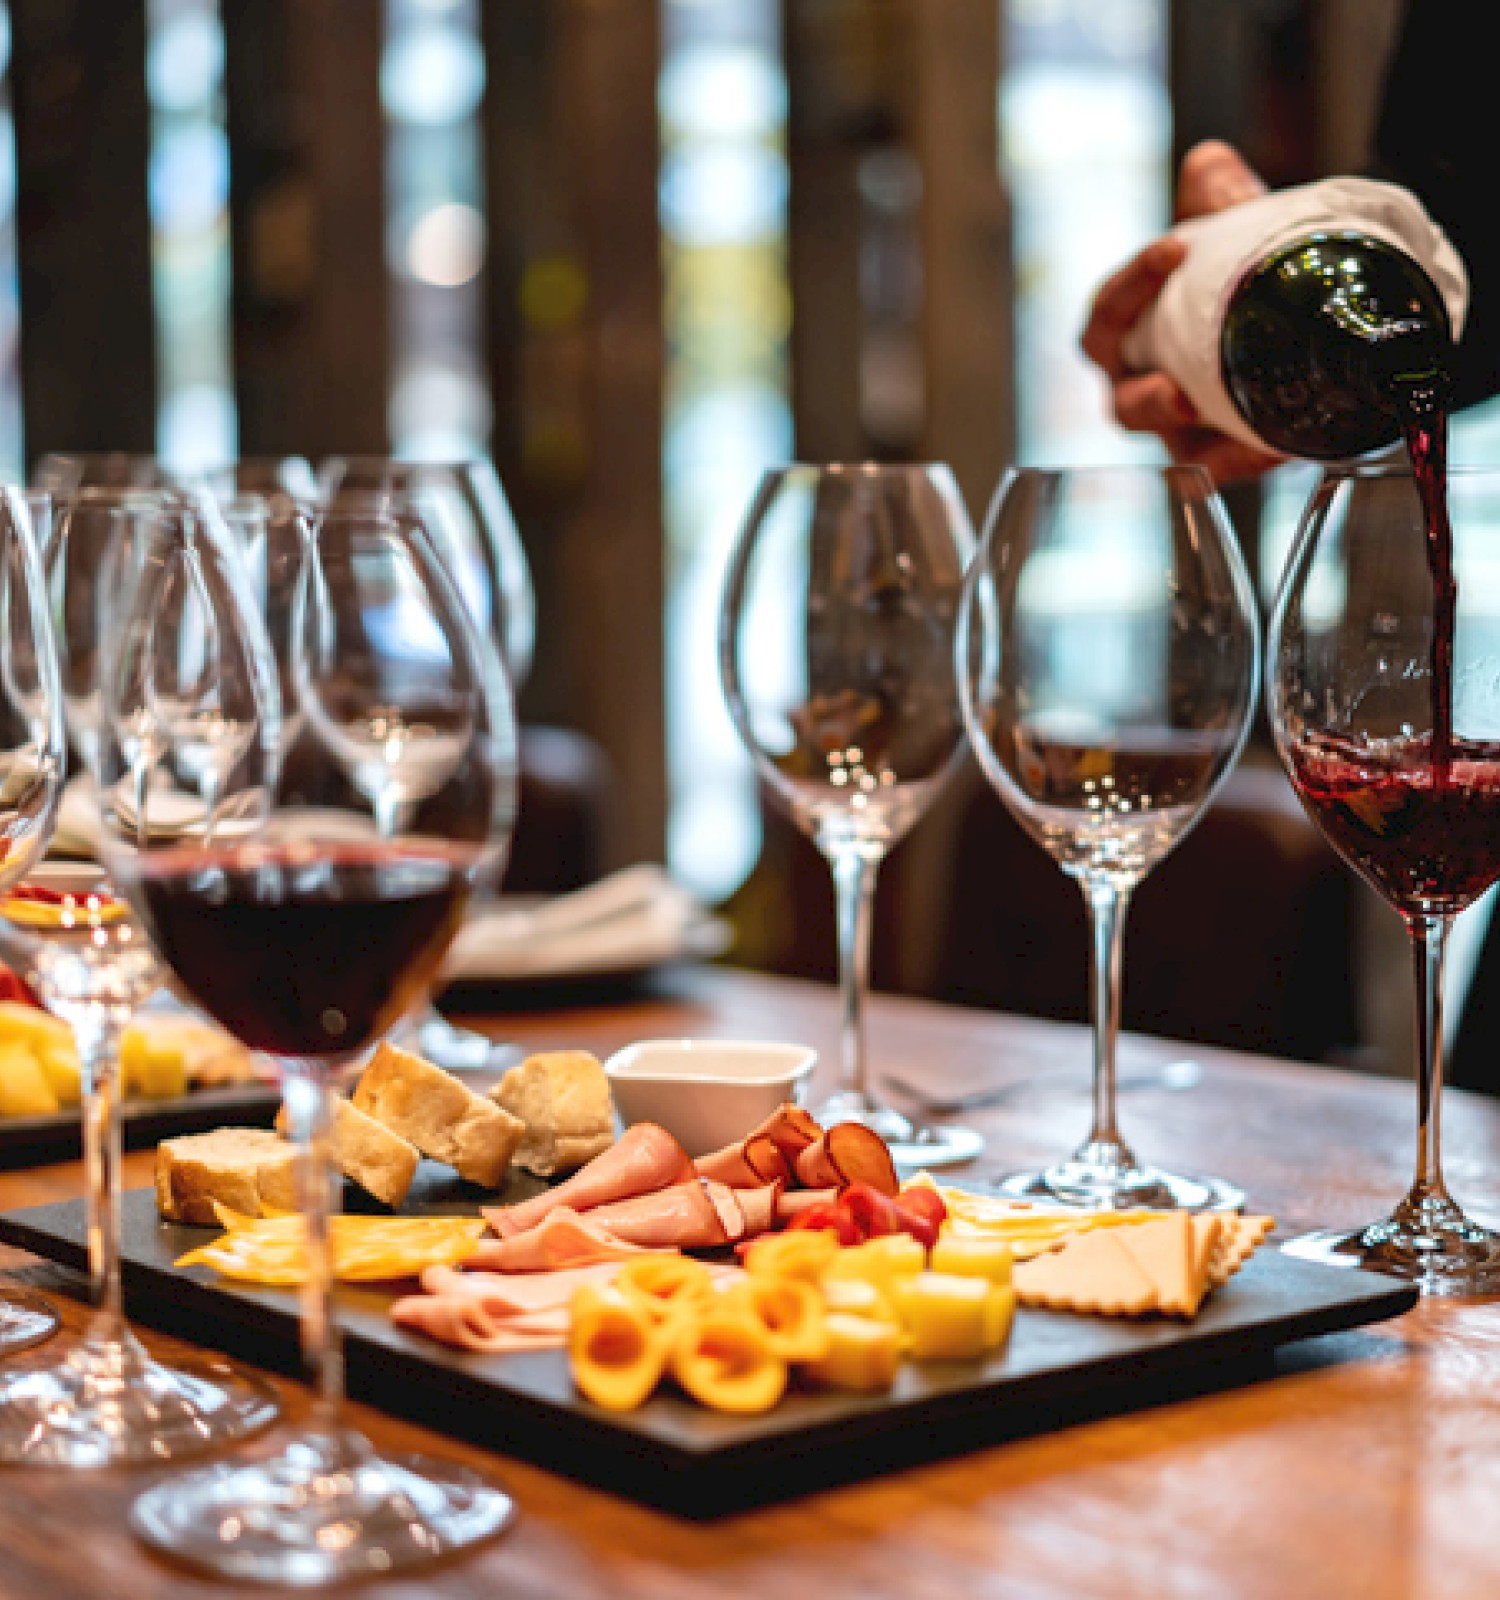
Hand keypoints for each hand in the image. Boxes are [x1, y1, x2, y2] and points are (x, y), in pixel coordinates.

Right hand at [1081, 140, 1285, 483]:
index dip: (1132, 285)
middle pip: (1122, 400)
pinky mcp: (1221, 456)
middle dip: (1141, 393)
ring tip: (1193, 409)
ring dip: (1172, 427)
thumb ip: (1221, 200)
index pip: (1109, 315)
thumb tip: (1209, 161)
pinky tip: (1269, 446)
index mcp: (1130, 334)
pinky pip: (1221, 468)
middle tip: (1172, 382)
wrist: (1308, 320)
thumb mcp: (1240, 233)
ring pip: (1164, 441)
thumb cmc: (1245, 279)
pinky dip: (1239, 459)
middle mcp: (1143, 385)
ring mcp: (1180, 428)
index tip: (1174, 246)